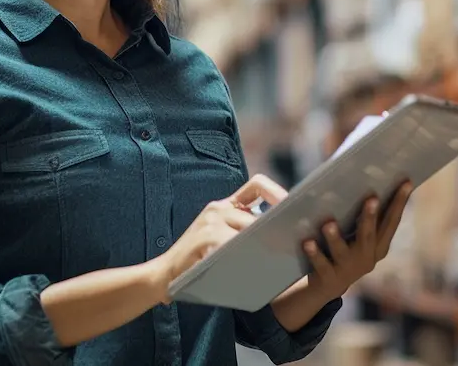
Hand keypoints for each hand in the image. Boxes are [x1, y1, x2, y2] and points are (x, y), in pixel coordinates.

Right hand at [151, 174, 288, 302]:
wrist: (165, 273)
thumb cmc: (199, 260)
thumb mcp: (220, 238)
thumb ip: (242, 231)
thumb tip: (279, 236)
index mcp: (224, 205)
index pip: (256, 184)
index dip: (277, 191)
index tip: (292, 206)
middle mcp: (218, 209)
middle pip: (257, 212)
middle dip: (275, 228)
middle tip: (291, 241)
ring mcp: (210, 222)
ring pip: (248, 229)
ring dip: (263, 243)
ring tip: (277, 255)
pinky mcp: (204, 238)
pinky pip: (233, 244)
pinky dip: (245, 255)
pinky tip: (252, 267)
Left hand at [302, 180, 413, 298]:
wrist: (327, 285)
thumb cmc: (345, 249)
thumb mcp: (359, 235)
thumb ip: (364, 215)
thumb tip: (364, 176)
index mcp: (378, 246)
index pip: (391, 221)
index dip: (400, 203)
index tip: (407, 182)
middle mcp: (366, 258)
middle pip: (369, 236)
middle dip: (371, 217)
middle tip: (372, 197)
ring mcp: (347, 269)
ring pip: (342, 251)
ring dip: (335, 237)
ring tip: (328, 223)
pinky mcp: (327, 277)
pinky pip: (320, 263)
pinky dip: (314, 253)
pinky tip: (307, 241)